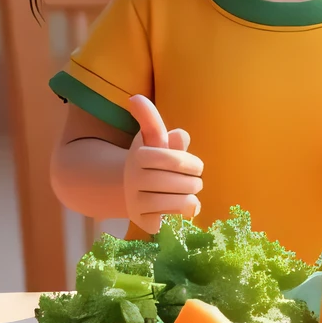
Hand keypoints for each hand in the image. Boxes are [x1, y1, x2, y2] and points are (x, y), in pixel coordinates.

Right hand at [124, 95, 203, 233]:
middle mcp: (134, 180)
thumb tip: (136, 100)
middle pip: (183, 183)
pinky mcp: (142, 223)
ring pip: (181, 203)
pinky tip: (176, 209)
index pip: (178, 161)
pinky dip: (181, 215)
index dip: (193, 164)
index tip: (196, 166)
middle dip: (195, 182)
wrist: (126, 188)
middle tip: (194, 182)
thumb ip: (154, 122)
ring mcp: (136, 203)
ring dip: (191, 198)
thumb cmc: (149, 159)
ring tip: (189, 194)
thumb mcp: (153, 138)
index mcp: (140, 156)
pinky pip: (174, 220)